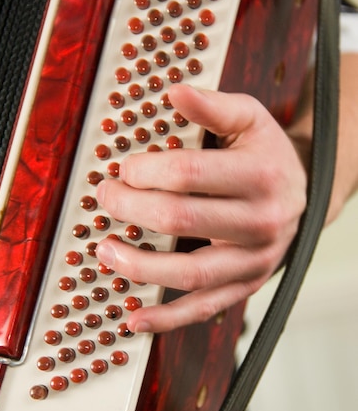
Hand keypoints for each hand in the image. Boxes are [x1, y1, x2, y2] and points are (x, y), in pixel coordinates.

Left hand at [96, 84, 307, 332]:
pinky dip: (166, 319)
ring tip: (106, 252)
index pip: (187, 174)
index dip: (144, 172)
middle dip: (130, 208)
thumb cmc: (266, 154)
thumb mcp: (250, 118)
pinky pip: (203, 309)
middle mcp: (261, 222)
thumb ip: (213, 106)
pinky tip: (134, 318)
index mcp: (259, 175)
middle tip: (105, 197)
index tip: (122, 169)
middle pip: (180, 220)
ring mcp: (254, 261)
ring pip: (189, 274)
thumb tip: (173, 92)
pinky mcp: (245, 286)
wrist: (304, 194)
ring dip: (139, 266)